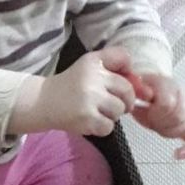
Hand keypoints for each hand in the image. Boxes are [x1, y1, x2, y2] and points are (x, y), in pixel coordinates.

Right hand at [16, 47, 136, 136]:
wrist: (43, 101)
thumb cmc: (71, 85)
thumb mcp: (88, 68)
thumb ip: (113, 67)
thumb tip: (141, 83)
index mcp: (93, 61)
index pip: (123, 57)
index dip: (128, 71)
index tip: (118, 80)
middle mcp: (92, 76)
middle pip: (127, 90)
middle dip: (123, 100)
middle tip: (109, 102)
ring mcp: (90, 98)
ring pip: (120, 110)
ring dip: (111, 115)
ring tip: (95, 110)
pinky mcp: (87, 118)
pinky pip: (109, 126)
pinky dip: (101, 127)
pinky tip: (88, 120)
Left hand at [131, 74, 184, 158]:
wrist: (150, 87)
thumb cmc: (142, 89)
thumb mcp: (135, 85)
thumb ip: (137, 89)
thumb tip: (145, 95)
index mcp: (167, 85)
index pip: (167, 104)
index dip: (153, 112)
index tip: (142, 111)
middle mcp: (181, 97)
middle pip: (177, 117)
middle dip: (158, 122)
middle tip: (147, 118)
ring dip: (166, 131)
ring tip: (155, 124)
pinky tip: (178, 154)